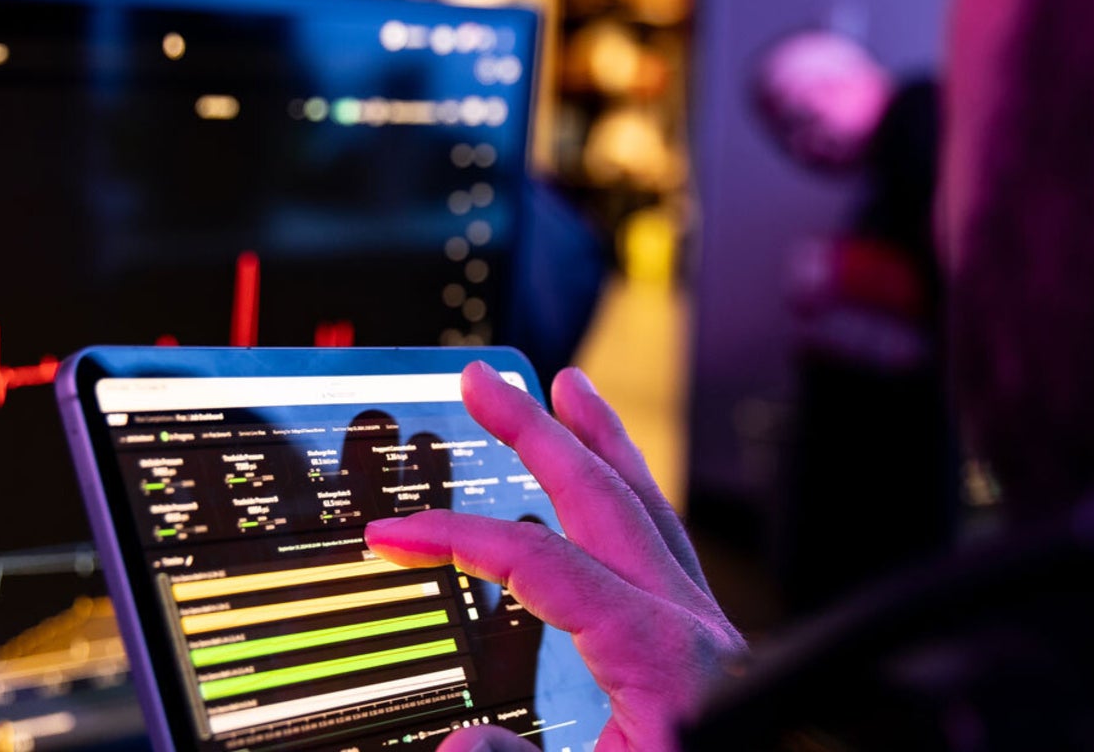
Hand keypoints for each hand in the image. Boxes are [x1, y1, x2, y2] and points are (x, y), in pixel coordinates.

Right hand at [365, 363, 744, 751]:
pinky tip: (613, 493)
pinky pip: (664, 546)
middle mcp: (686, 621)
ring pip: (648, 510)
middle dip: (538, 431)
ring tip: (568, 388)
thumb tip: (458, 747)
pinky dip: (630, 500)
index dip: (457, 540)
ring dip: (602, 444)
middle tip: (482, 378)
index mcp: (658, 651)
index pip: (538, 563)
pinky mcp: (705, 648)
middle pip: (604, 499)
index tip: (388, 536)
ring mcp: (701, 628)